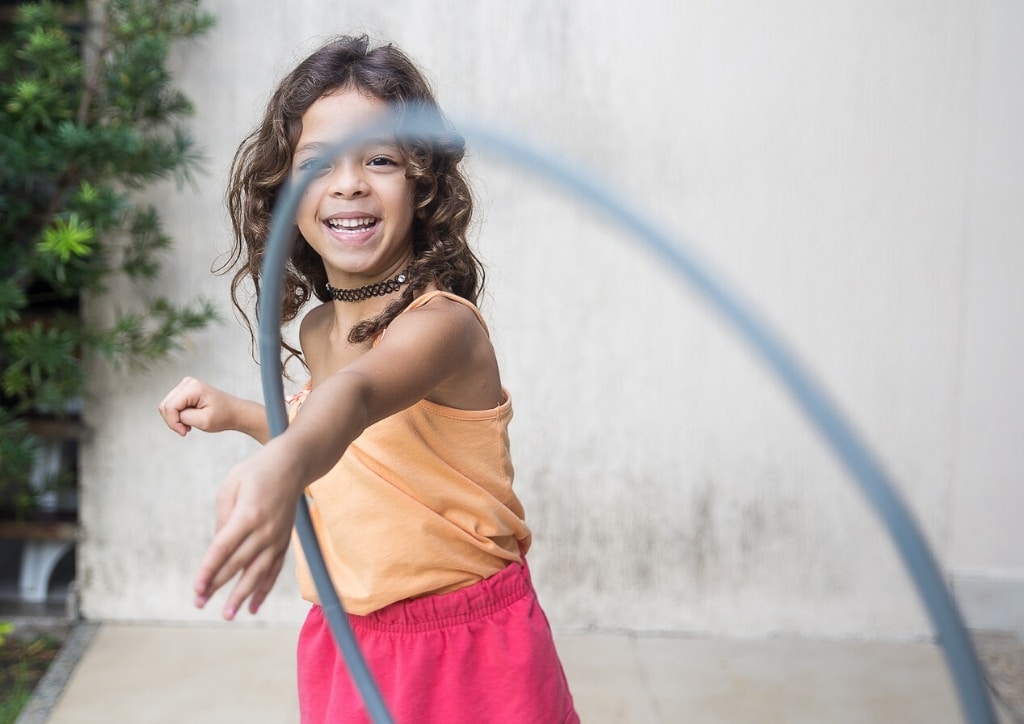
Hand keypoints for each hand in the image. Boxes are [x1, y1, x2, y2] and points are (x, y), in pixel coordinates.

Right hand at [158, 376, 260, 438]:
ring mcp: (186, 385)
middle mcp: (188, 383)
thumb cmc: (223, 416)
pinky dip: (178, 415)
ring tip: (189, 425)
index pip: (170, 406)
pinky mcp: (185, 391)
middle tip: (186, 430)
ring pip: (166, 405)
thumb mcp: (203, 421)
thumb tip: (170, 413)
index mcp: (193, 388)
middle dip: (173, 420)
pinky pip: (172, 405)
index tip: (185, 432)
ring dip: (175, 418)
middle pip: (165, 405)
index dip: (173, 422)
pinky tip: (189, 419)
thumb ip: (183, 417)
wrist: (235, 412)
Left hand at [193, 442, 301, 618]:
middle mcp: (265, 530)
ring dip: (242, 595)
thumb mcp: (231, 485)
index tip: (197, 588)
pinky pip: (274, 570)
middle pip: (238, 564)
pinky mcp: (285, 541)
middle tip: (198, 603)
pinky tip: (252, 606)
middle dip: (217, 585)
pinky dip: (264, 589)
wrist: (293, 464)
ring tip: (228, 614)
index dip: (209, 570)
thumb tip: (217, 548)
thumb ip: (223, 517)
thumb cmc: (256, 471)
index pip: (223, 548)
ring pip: (258, 572)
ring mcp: (278, 537)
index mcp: (248, 514)